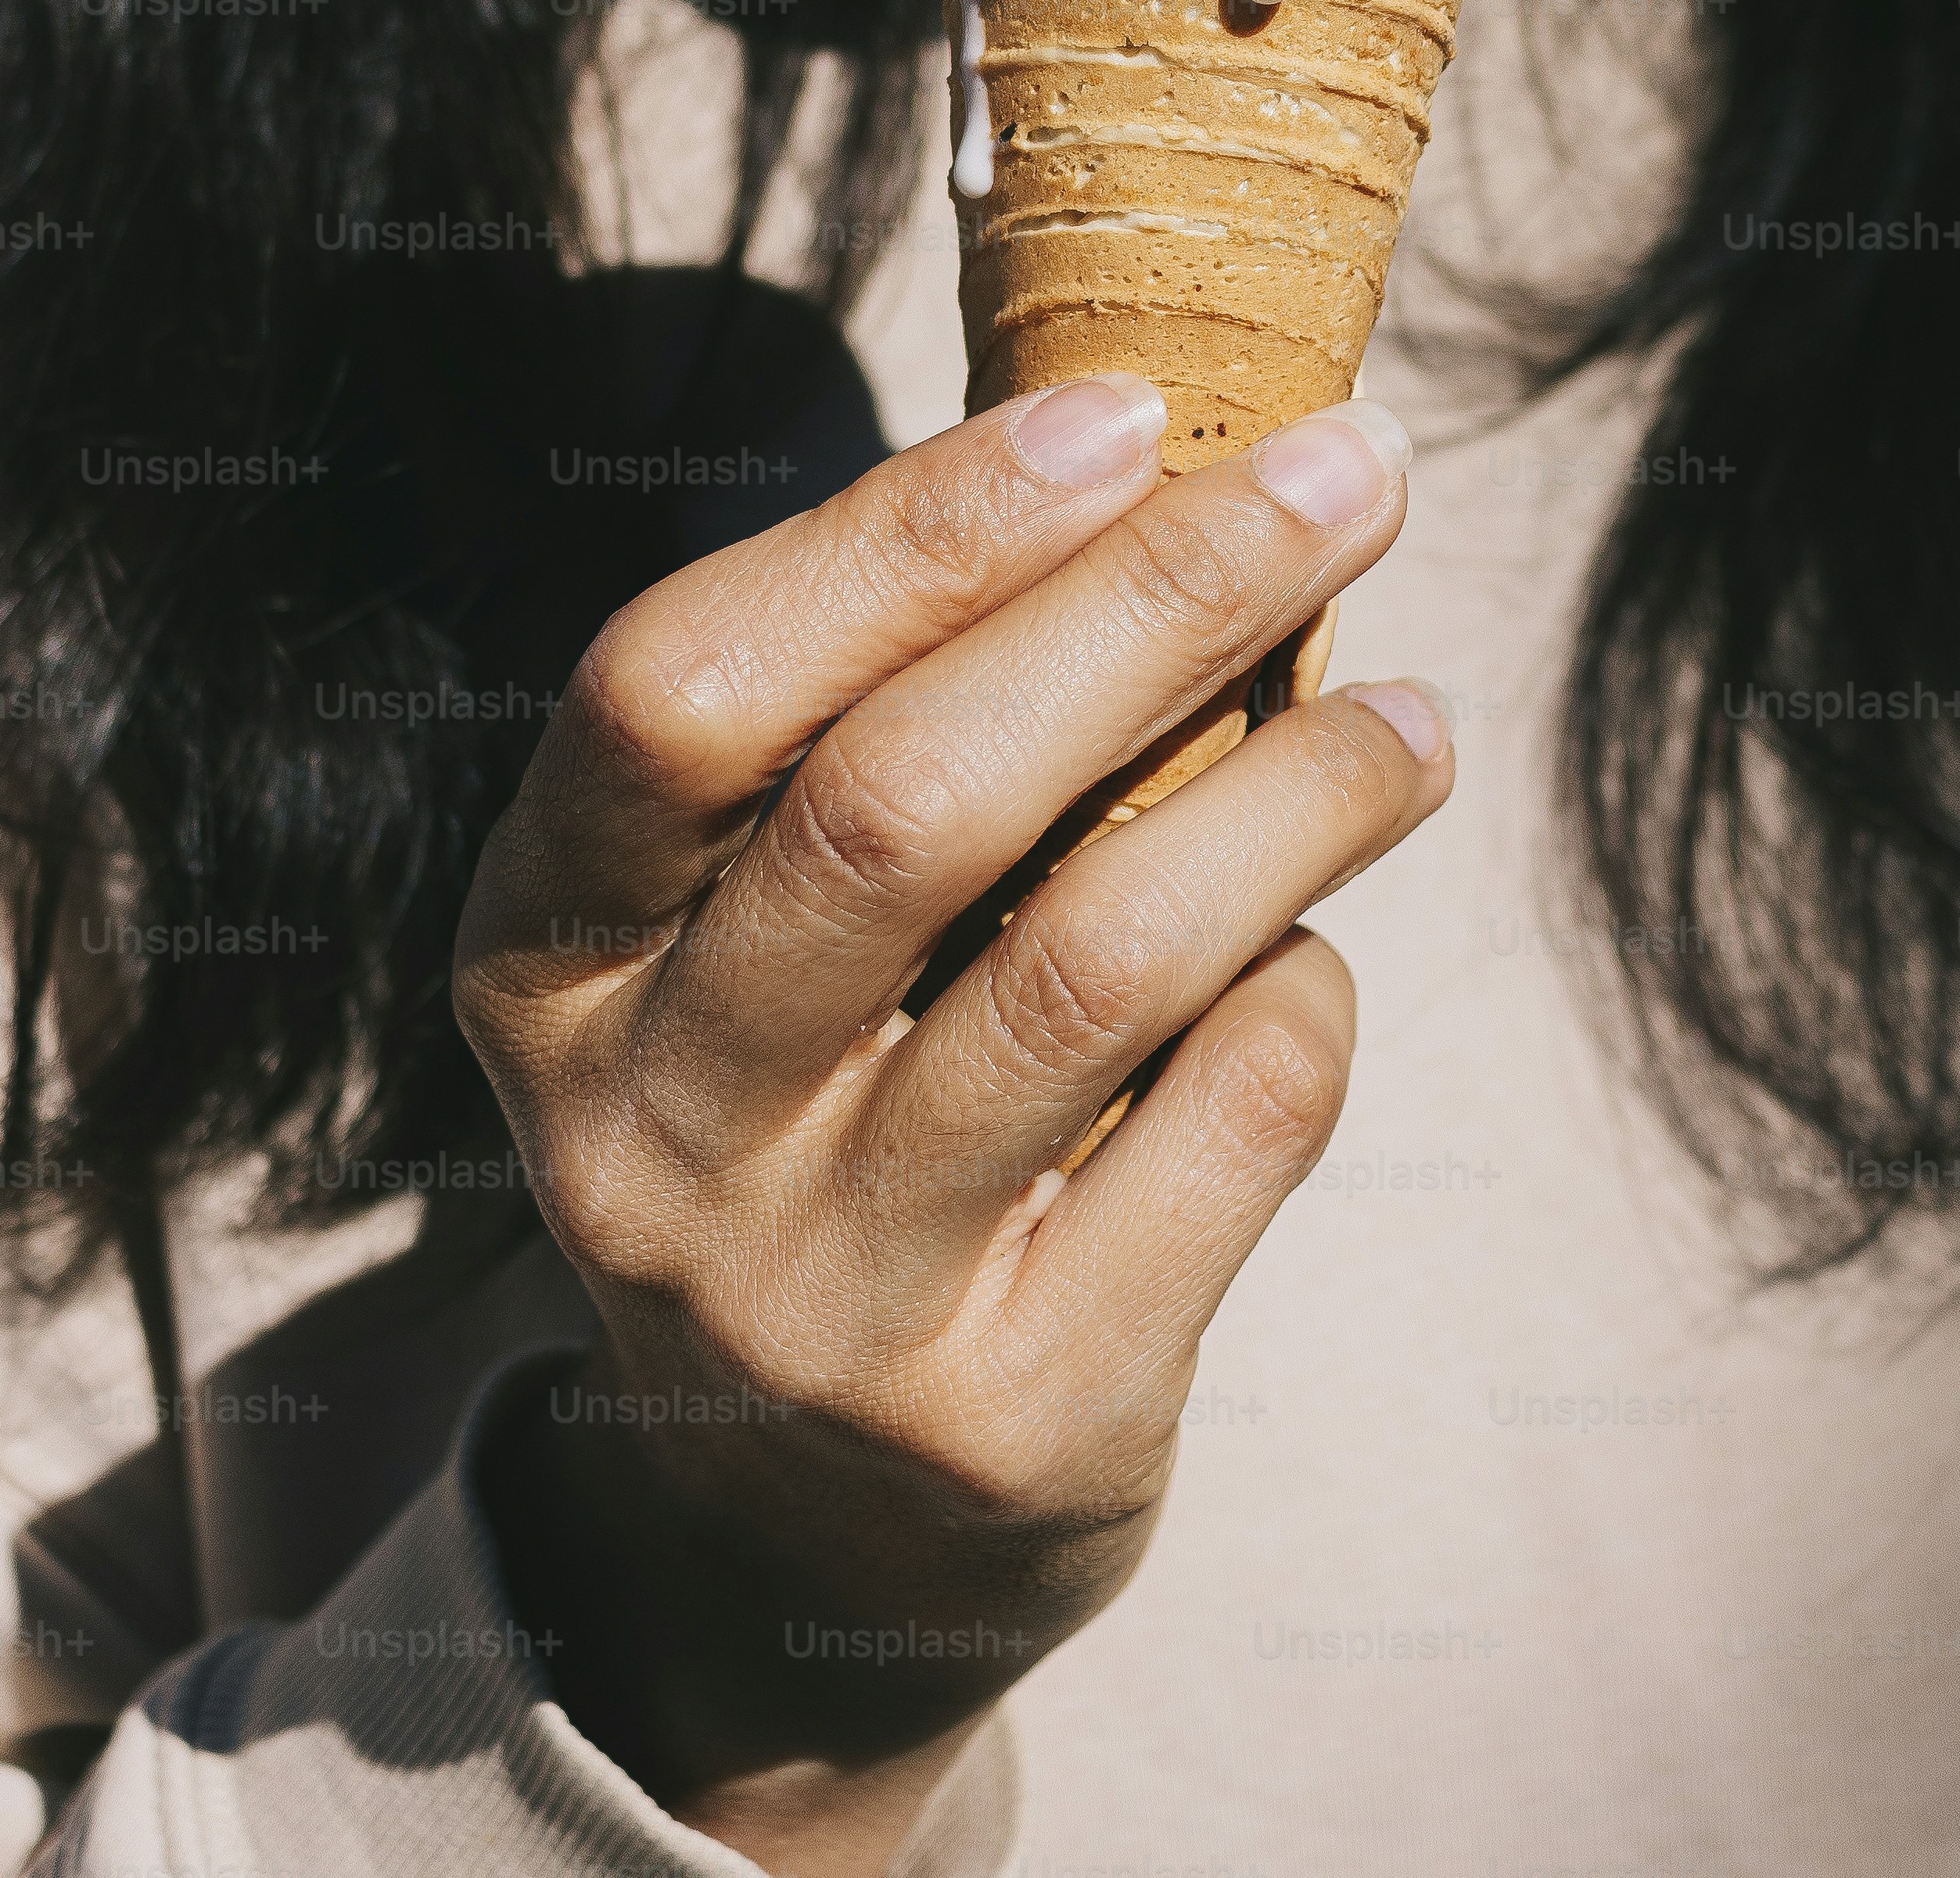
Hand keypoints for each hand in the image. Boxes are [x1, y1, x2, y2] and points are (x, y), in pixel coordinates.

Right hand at [452, 376, 1444, 1877]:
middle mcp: (648, 1135)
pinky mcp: (1017, 1415)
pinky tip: (1323, 948)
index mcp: (545, 962)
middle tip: (1353, 478)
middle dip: (1161, 598)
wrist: (809, 1550)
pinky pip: (1228, 1124)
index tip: (1124, 410)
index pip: (679, 686)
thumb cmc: (816, 1121)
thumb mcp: (741, 945)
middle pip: (908, 800)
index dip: (909, 528)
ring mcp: (824, 1297)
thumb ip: (870, 730)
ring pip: (1104, 959)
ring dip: (1297, 790)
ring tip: (1414, 715)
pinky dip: (1309, 993)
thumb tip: (1158, 449)